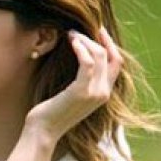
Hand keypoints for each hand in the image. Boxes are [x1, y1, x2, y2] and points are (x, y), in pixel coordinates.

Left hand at [26, 27, 122, 142]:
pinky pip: (87, 62)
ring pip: (99, 55)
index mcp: (104, 94)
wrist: (43, 131)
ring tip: (70, 34)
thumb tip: (82, 55)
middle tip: (76, 31)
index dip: (110, 44)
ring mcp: (94, 93)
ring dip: (84, 40)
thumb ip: (82, 79)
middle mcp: (104, 94)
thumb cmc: (52, 111)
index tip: (99, 30)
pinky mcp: (82, 91)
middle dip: (95, 39)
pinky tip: (71, 42)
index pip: (117, 62)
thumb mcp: (73, 93)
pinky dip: (80, 48)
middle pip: (110, 56)